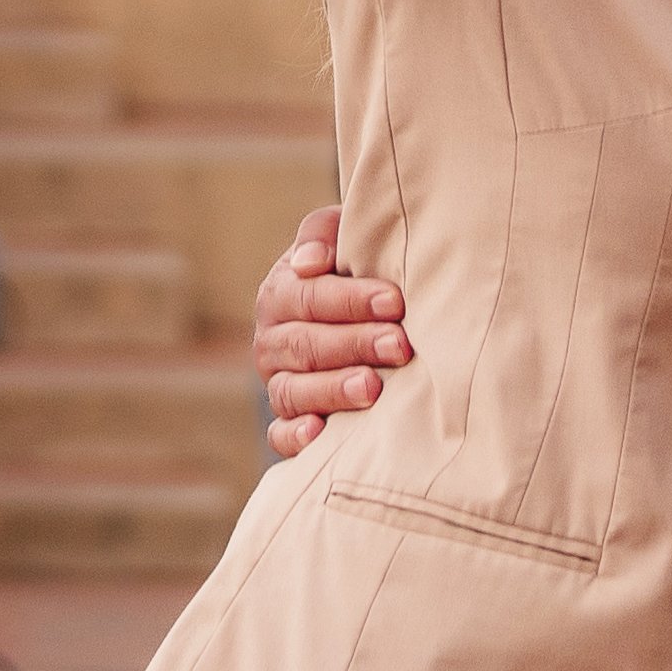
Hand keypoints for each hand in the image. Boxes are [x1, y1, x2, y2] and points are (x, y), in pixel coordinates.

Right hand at [251, 202, 410, 457]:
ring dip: (332, 390)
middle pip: (306, 345)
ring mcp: (277, 383)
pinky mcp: (285, 423)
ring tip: (373, 387)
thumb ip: (324, 234)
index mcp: (280, 293)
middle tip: (399, 345)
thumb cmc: (354, 274)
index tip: (395, 302)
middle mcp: (272, 340)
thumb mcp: (340, 243)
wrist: (354, 318)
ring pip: (292, 391)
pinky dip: (295, 436)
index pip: (308, 296)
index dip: (350, 299)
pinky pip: (279, 435)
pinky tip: (320, 433)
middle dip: (354, 344)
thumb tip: (313, 261)